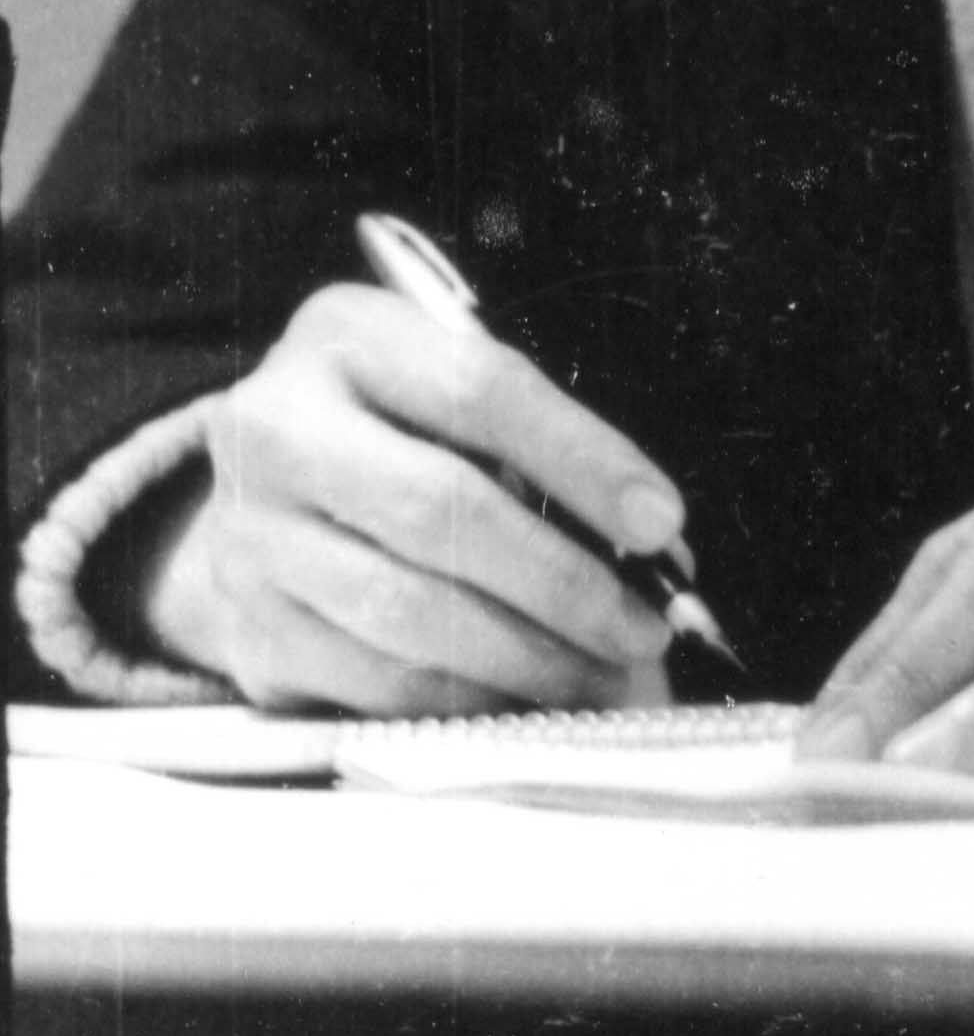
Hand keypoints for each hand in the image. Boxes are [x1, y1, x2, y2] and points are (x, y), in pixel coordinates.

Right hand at [139, 283, 685, 715]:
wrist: (258, 484)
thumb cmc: (393, 421)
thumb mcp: (446, 381)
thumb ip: (534, 439)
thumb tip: (650, 538)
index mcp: (347, 337)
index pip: (480, 393)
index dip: (583, 459)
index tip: (661, 521)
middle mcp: (276, 430)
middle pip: (442, 511)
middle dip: (564, 581)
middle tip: (644, 624)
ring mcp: (250, 538)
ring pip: (409, 612)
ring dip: (528, 656)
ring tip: (604, 673)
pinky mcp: (250, 632)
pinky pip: (375, 681)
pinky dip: (468, 698)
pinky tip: (527, 698)